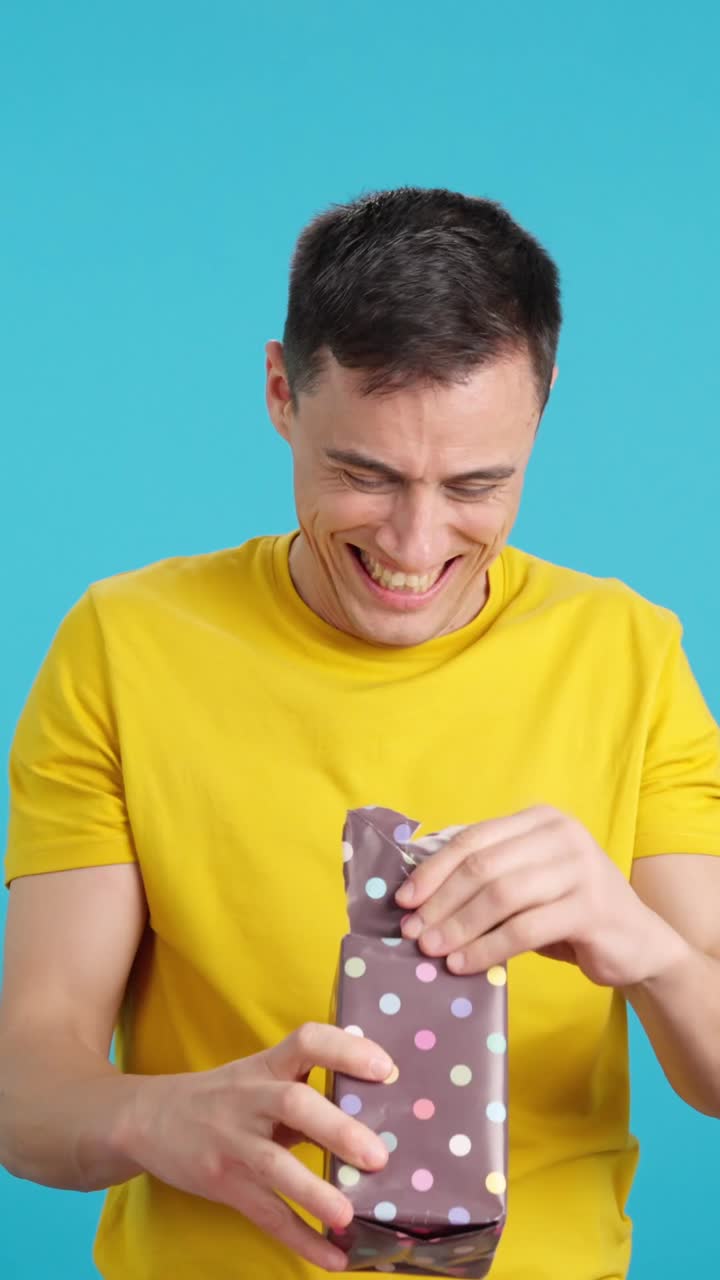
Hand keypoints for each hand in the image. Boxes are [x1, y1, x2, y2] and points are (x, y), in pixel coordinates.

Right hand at [119, 1023, 393, 1271]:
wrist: (146, 1118)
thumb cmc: (222, 1097)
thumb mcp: (257, 1079)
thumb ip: (304, 1087)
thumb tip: (373, 1109)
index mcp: (266, 1066)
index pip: (307, 1041)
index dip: (346, 1051)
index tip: (385, 1069)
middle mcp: (249, 1099)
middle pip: (293, 1104)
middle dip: (337, 1129)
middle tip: (378, 1156)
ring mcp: (232, 1142)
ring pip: (274, 1165)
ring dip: (313, 1191)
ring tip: (348, 1217)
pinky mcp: (222, 1183)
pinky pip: (264, 1213)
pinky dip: (300, 1238)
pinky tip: (332, 1257)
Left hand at [395, 805, 687, 986]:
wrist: (637, 942)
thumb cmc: (568, 911)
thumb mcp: (527, 882)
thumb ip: (487, 876)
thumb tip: (417, 893)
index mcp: (540, 819)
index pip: (473, 838)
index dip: (434, 870)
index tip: (404, 900)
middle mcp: (562, 834)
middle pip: (483, 867)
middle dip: (440, 901)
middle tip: (412, 932)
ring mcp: (580, 868)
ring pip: (501, 896)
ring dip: (459, 926)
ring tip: (433, 951)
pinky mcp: (591, 908)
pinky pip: (524, 929)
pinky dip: (487, 948)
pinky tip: (464, 964)